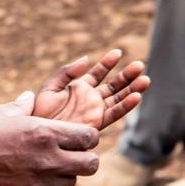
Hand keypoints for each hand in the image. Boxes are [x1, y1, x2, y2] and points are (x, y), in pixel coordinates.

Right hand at [0, 96, 99, 185]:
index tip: (76, 135)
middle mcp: (46, 161)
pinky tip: (20, 178)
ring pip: (68, 183)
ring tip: (39, 164)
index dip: (86, 136)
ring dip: (61, 174)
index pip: (89, 138)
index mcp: (43, 133)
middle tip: (68, 153)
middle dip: (84, 158)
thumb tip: (30, 98)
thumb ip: (20, 108)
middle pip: (91, 165)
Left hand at [31, 49, 148, 129]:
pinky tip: (136, 97)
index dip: (108, 63)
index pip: (98, 73)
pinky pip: (114, 113)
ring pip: (118, 98)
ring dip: (132, 89)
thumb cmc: (39, 111)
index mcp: (79, 86)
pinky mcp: (97, 123)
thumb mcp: (50, 87)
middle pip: (114, 85)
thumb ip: (67, 73)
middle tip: (140, 65)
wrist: (39, 132)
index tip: (117, 52)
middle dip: (127, 75)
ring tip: (145, 79)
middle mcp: (91, 98)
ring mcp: (95, 110)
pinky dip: (126, 106)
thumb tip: (85, 59)